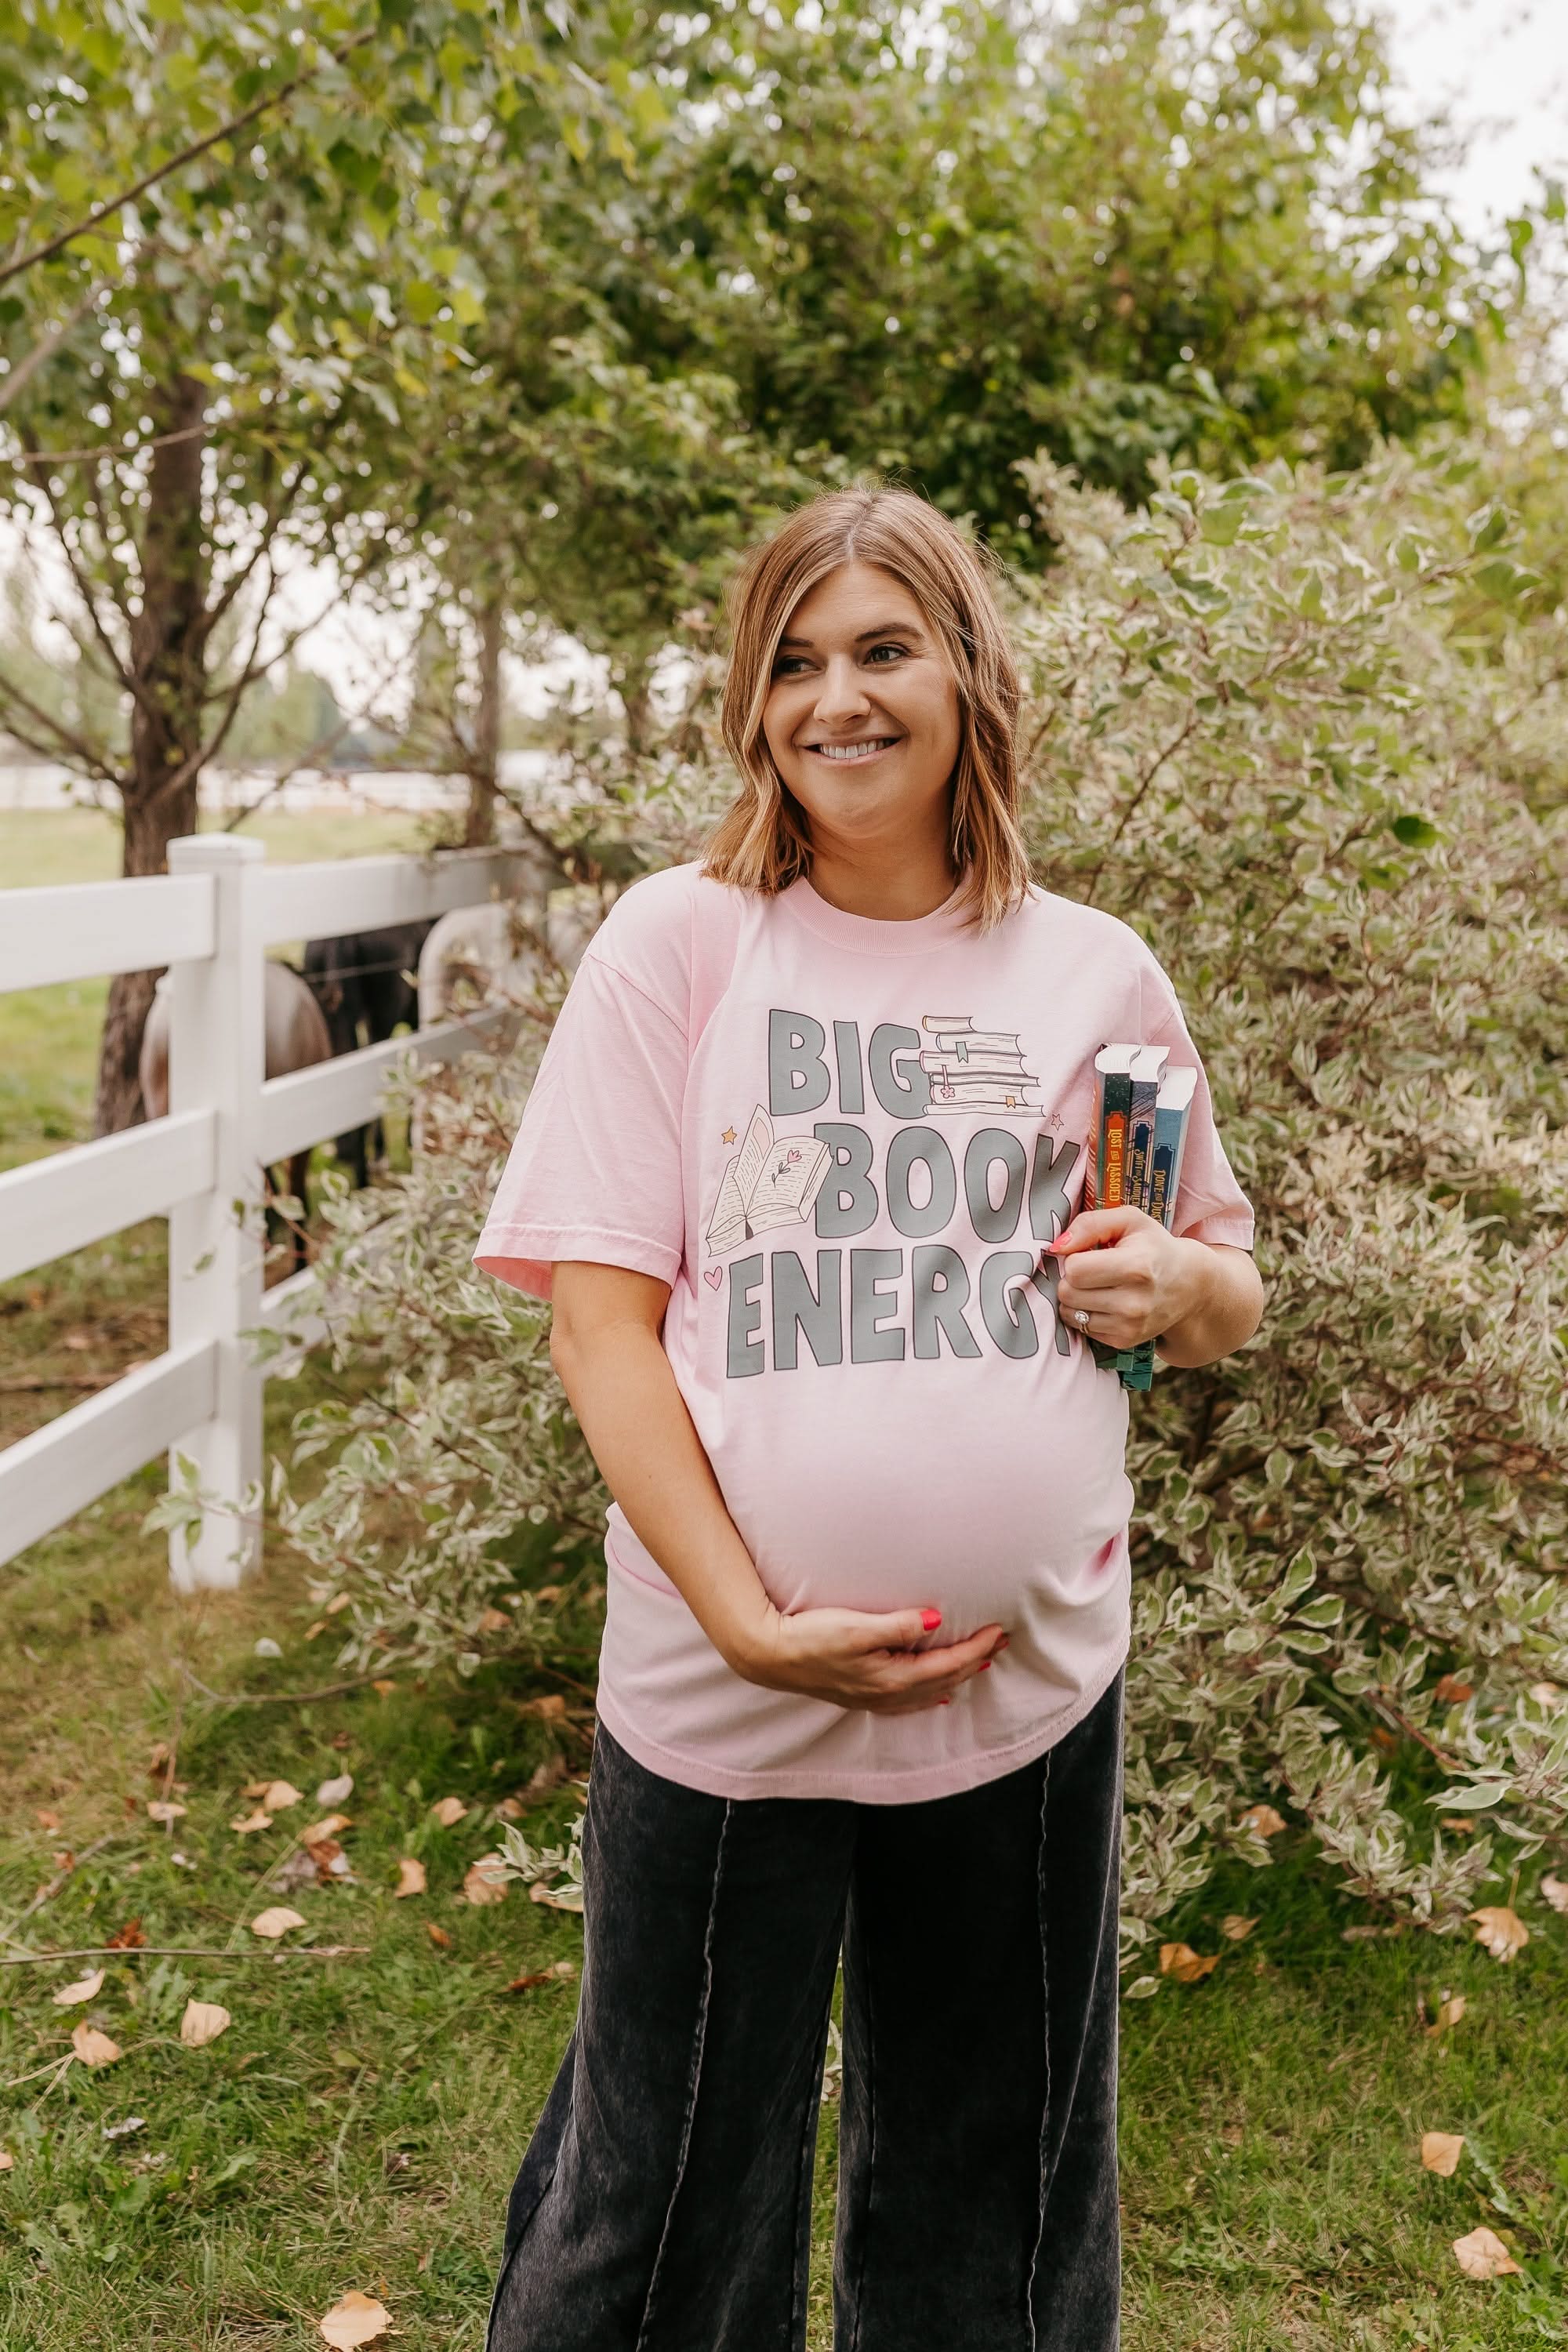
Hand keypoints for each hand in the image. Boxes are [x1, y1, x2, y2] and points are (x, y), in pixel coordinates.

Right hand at [732, 1602, 1007, 1713]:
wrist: (769, 1656)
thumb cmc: (810, 1637)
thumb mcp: (856, 1626)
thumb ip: (898, 1625)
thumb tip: (937, 1621)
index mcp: (891, 1678)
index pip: (947, 1664)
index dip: (976, 1647)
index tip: (1000, 1630)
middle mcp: (887, 1694)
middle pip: (944, 1679)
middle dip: (975, 1660)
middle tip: (1002, 1641)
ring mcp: (873, 1698)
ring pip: (929, 1691)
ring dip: (957, 1676)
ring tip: (980, 1663)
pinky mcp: (860, 1695)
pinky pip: (909, 1700)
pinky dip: (930, 1693)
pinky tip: (936, 1695)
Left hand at [1046, 1206, 1205, 1352]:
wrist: (1188, 1285)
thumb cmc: (1153, 1246)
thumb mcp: (1129, 1221)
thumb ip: (1089, 1224)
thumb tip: (1056, 1247)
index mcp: (1137, 1267)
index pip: (1075, 1269)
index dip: (1074, 1258)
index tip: (1090, 1254)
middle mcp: (1134, 1303)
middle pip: (1067, 1293)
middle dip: (1072, 1279)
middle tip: (1093, 1270)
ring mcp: (1130, 1327)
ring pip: (1069, 1314)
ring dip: (1076, 1299)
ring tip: (1099, 1286)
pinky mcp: (1123, 1342)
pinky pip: (1081, 1329)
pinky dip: (1086, 1314)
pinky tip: (1106, 1303)